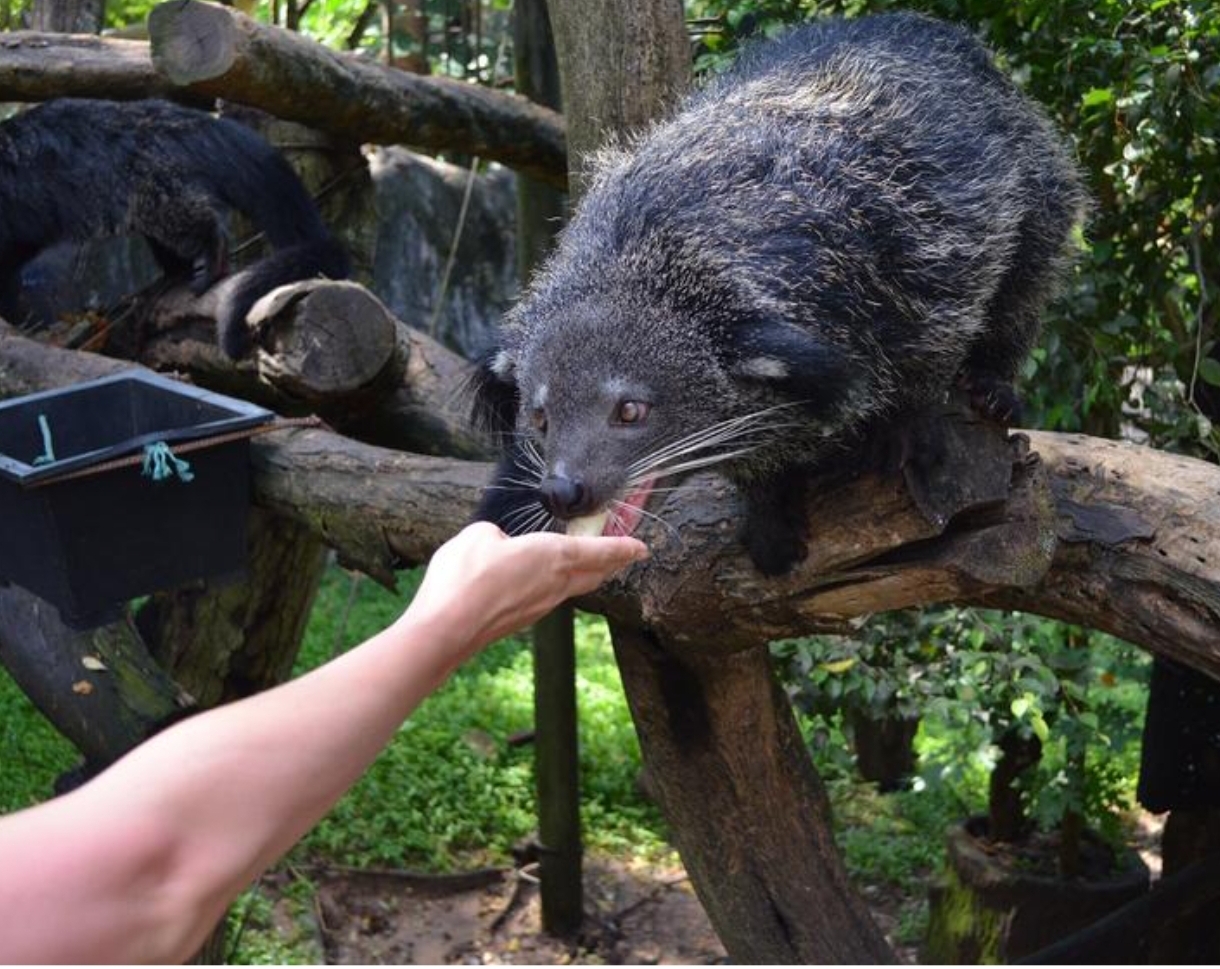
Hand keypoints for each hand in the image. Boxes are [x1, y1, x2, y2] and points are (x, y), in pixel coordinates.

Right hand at [401, 522, 648, 664]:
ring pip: (574, 588)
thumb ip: (496, 534)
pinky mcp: (524, 619)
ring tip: (586, 564)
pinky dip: (557, 586)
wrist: (446, 628)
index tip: (641, 547)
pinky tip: (542, 581)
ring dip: (585, 575)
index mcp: (554, 556)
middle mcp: (556, 584)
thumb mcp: (479, 535)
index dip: (623, 548)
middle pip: (595, 573)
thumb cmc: (466, 576)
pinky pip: (550, 597)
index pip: (601, 551)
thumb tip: (499, 544)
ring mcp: (542, 606)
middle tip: (620, 555)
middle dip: (611, 563)